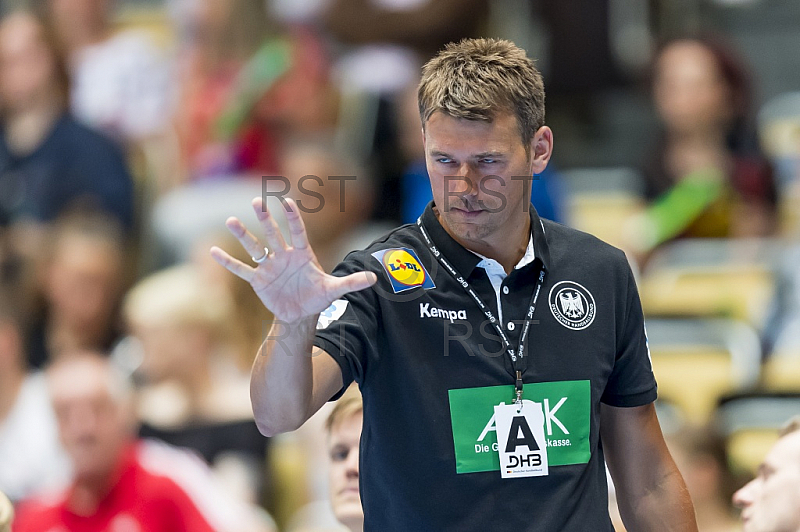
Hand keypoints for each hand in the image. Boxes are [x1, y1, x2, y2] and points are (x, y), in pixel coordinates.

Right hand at [210, 197, 376, 321]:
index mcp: (302, 254)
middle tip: (257, 200)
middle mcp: (283, 256)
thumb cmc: (317, 297)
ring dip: (243, 235)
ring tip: (230, 220)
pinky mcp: (258, 280)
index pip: (297, 232)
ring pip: (254, 247)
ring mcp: (269, 267)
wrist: (300, 314)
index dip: (292, 218)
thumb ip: (352, 282)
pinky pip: (241, 269)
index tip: (286, 201)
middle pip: (273, 233)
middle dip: (265, 218)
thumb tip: (374, 279)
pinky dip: (228, 262)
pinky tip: (212, 251)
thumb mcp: (335, 290)